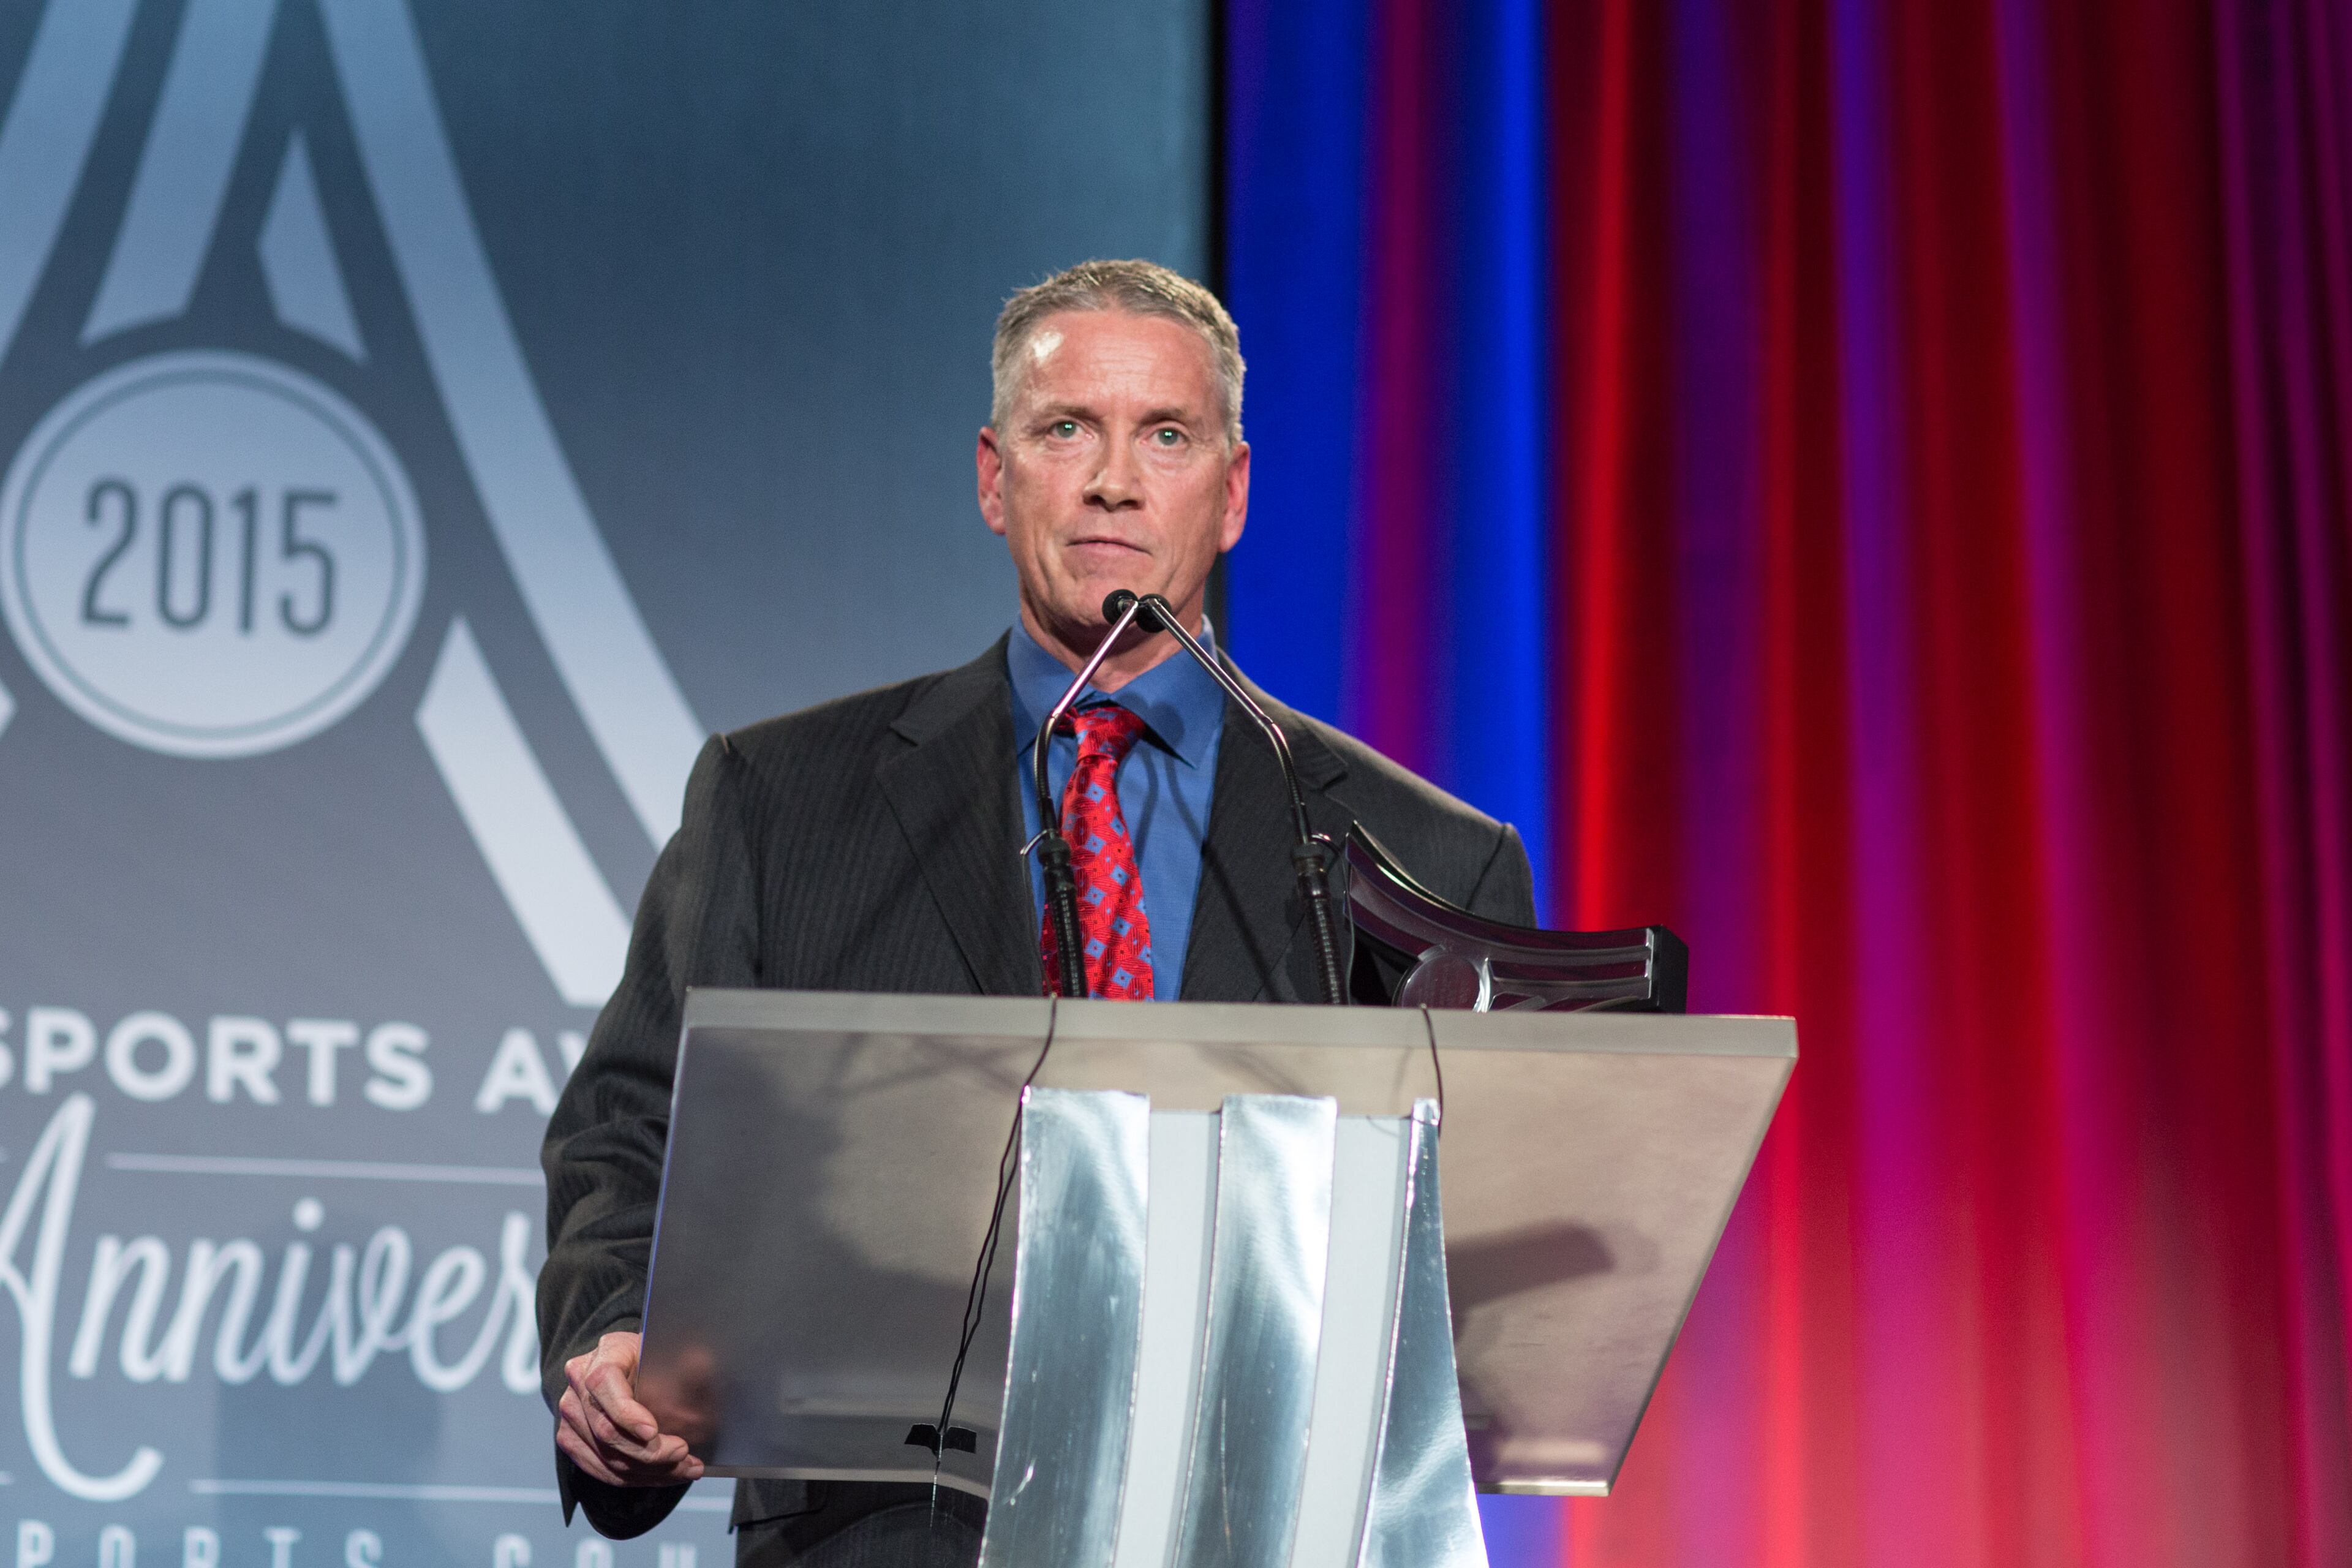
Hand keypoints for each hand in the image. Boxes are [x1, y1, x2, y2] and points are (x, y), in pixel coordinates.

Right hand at [557, 1331, 705, 1487]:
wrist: (633, 1366)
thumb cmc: (656, 1358)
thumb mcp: (673, 1352)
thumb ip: (686, 1364)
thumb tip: (700, 1368)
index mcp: (604, 1353)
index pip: (603, 1384)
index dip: (626, 1413)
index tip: (653, 1433)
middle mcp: (579, 1382)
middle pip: (606, 1430)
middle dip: (649, 1452)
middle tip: (684, 1455)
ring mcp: (572, 1413)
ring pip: (606, 1457)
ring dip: (648, 1471)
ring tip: (685, 1470)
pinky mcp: (572, 1438)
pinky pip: (601, 1469)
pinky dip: (635, 1478)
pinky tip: (664, 1475)